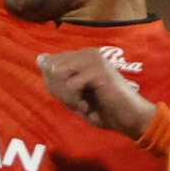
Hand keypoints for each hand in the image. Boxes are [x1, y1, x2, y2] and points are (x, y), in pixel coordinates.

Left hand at [37, 48, 156, 138]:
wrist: (129, 118)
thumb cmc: (102, 108)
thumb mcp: (72, 95)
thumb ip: (56, 78)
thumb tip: (39, 58)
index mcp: (81, 56)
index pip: (49, 65)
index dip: (55, 86)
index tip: (73, 97)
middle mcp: (87, 52)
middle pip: (52, 69)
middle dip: (61, 91)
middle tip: (80, 101)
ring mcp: (94, 59)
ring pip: (59, 74)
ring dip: (68, 96)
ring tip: (83, 103)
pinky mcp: (98, 70)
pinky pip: (71, 84)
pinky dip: (76, 100)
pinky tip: (89, 105)